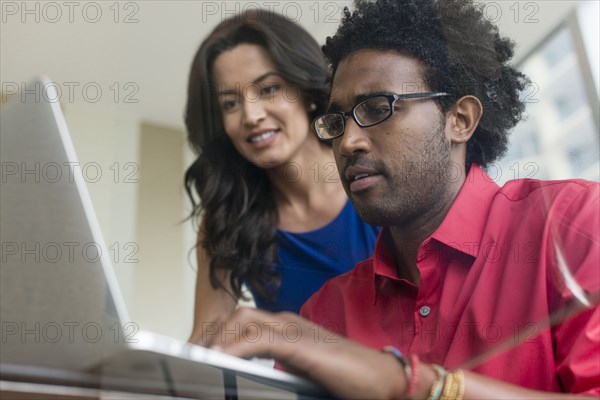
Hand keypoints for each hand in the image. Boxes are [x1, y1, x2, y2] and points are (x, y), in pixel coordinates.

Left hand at [206, 307, 406, 398]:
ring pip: (243, 321)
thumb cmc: (350, 378)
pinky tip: (220, 361)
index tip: (201, 353)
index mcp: (288, 327)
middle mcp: (288, 322)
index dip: (221, 334)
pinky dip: (235, 348)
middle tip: (195, 358)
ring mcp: (294, 329)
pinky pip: (258, 339)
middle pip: (238, 316)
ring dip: (219, 339)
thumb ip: (281, 368)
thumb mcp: (304, 371)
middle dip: (213, 334)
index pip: (245, 321)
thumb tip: (253, 379)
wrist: (384, 379)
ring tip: (201, 360)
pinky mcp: (299, 343)